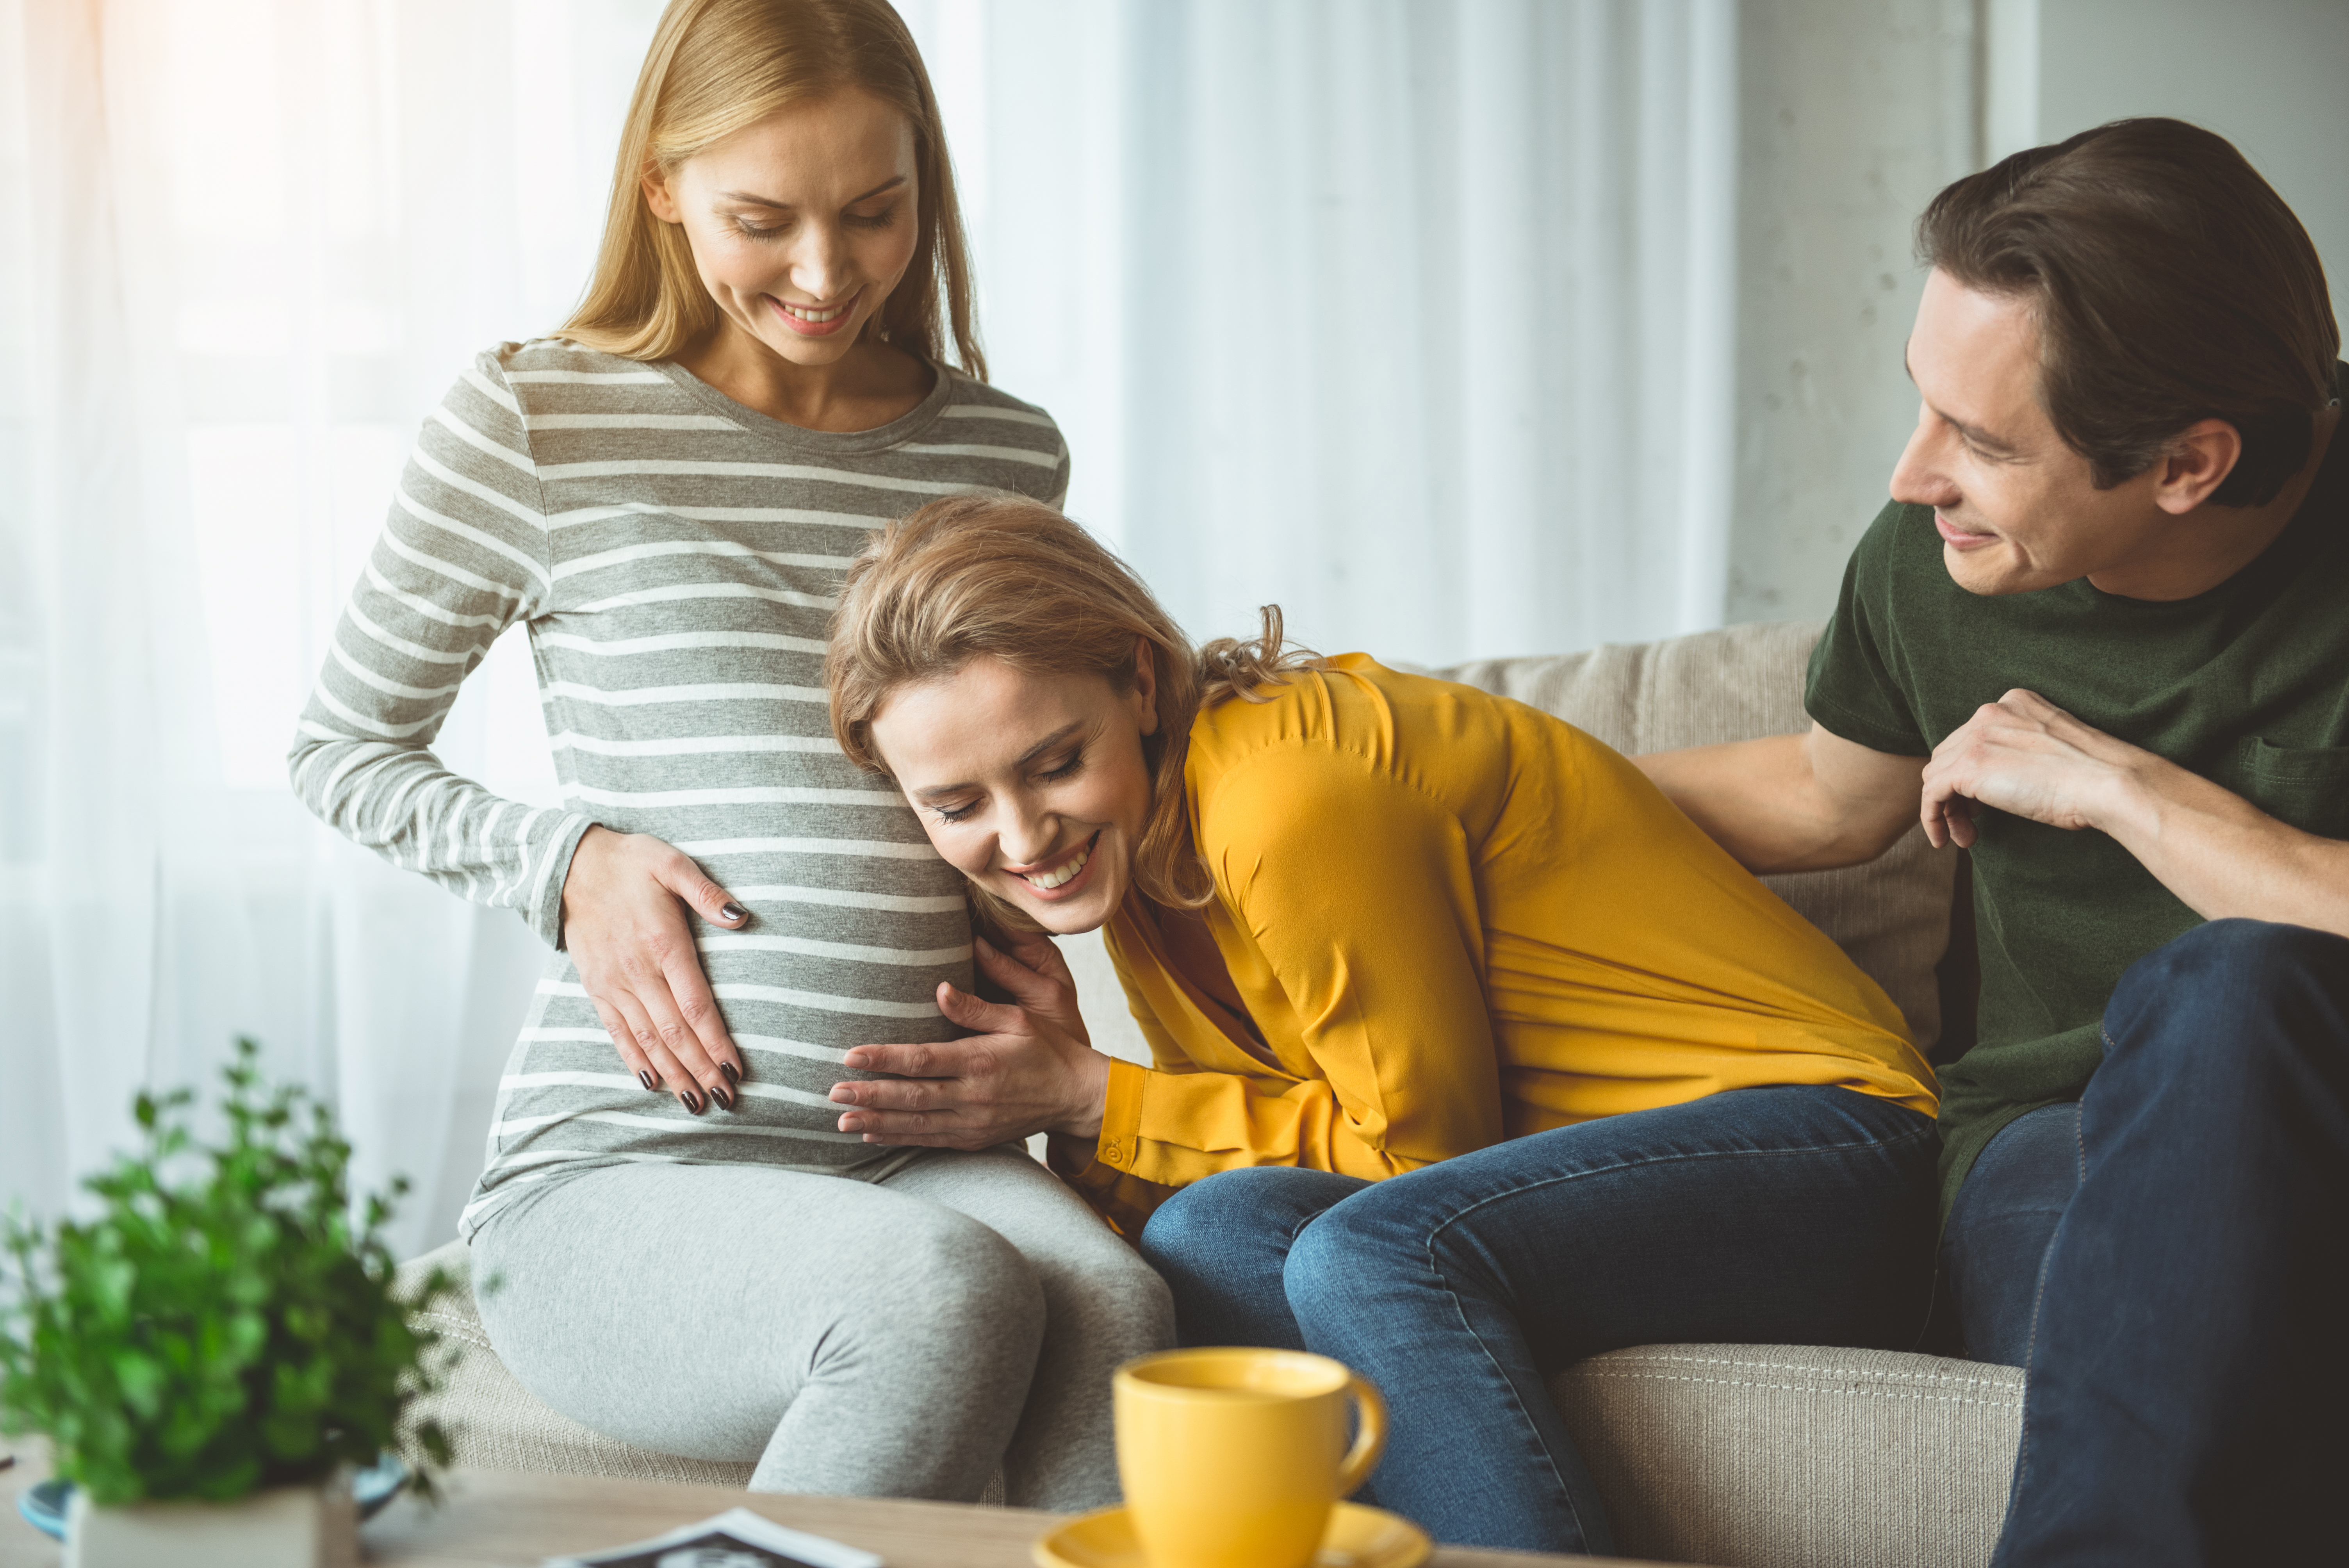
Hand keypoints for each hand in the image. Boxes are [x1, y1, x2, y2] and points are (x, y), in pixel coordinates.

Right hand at [561, 825, 747, 1112]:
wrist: (569, 865)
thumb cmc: (628, 862)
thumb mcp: (672, 863)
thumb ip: (706, 892)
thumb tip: (741, 917)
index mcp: (663, 943)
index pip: (696, 1006)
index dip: (716, 1042)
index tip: (735, 1070)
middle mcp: (637, 971)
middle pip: (674, 1032)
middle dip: (700, 1069)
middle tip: (725, 1100)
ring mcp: (614, 983)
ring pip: (647, 1040)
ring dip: (673, 1074)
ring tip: (695, 1102)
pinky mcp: (596, 987)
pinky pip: (617, 1032)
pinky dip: (634, 1060)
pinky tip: (651, 1083)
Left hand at [829, 930, 1112, 1149]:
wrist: (1076, 1096)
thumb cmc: (1047, 1049)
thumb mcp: (1018, 1018)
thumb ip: (975, 1008)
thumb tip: (939, 988)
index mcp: (980, 1061)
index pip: (922, 1061)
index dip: (884, 1059)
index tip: (851, 1056)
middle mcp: (973, 1097)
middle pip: (911, 1097)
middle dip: (869, 1095)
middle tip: (832, 1093)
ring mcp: (972, 1123)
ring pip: (915, 1124)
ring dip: (877, 1122)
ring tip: (841, 1119)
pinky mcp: (974, 1139)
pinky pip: (930, 1140)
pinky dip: (899, 1137)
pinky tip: (873, 1134)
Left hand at [1920, 689, 2149, 848]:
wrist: (2110, 782)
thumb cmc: (2094, 776)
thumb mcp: (2051, 750)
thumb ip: (2019, 751)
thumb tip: (1993, 780)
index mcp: (2013, 702)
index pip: (1972, 738)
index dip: (1970, 774)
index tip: (1982, 803)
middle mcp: (1990, 712)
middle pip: (1950, 755)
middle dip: (1956, 793)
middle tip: (1971, 824)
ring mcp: (1977, 737)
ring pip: (1937, 775)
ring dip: (1946, 810)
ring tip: (1965, 837)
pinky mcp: (1968, 766)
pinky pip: (1931, 794)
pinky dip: (1932, 818)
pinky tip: (1945, 839)